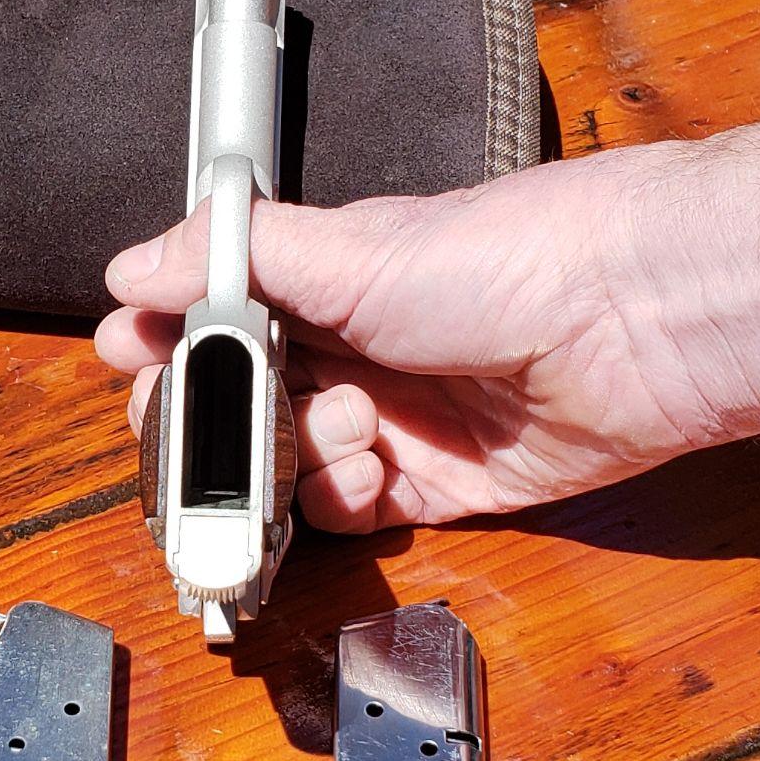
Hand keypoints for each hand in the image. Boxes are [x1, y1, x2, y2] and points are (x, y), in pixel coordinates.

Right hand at [95, 146, 759, 531]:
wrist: (632, 320)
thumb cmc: (504, 257)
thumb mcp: (347, 246)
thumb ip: (229, 258)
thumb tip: (129, 267)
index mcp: (326, 280)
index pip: (214, 316)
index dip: (166, 343)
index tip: (127, 359)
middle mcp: (354, 350)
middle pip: (239, 404)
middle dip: (207, 420)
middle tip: (193, 429)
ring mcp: (394, 421)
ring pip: (286, 468)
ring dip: (284, 461)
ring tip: (338, 428)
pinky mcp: (438, 487)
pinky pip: (353, 514)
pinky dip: (343, 502)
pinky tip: (373, 470)